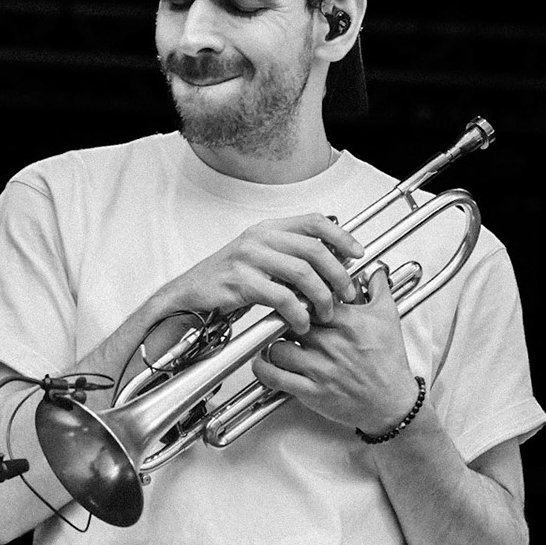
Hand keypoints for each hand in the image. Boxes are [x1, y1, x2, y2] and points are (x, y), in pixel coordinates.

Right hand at [163, 214, 364, 334]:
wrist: (188, 295)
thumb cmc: (225, 281)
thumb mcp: (260, 259)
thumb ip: (289, 256)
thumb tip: (329, 263)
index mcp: (268, 228)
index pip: (314, 221)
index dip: (341, 236)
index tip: (357, 253)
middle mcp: (260, 237)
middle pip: (314, 249)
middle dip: (338, 274)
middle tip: (346, 294)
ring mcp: (249, 257)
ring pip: (303, 273)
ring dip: (321, 297)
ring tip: (324, 313)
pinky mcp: (241, 281)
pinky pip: (282, 297)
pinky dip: (298, 313)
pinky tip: (300, 323)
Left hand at [251, 266, 420, 433]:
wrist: (392, 403)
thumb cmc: (388, 363)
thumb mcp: (389, 319)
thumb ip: (380, 289)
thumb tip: (375, 269)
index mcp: (348, 323)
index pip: (310, 299)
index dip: (296, 297)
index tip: (291, 296)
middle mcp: (332, 344)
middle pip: (290, 321)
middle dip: (282, 319)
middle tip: (278, 318)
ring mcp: (321, 369)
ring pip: (278, 347)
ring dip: (272, 344)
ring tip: (275, 341)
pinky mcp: (312, 392)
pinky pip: (276, 377)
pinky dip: (264, 369)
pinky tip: (264, 363)